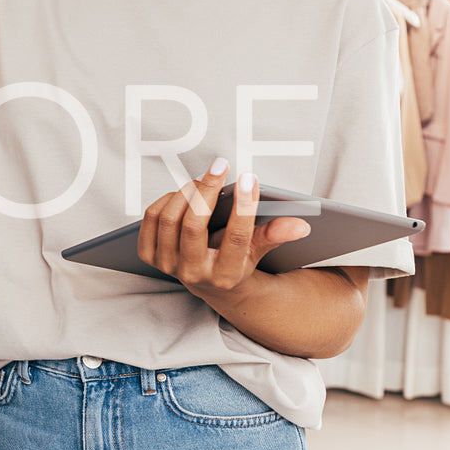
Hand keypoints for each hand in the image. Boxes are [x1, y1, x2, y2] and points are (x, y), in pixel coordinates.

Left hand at [138, 159, 310, 301]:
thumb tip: (301, 225)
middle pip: (193, 226)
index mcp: (225, 275)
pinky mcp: (149, 255)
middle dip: (207, 191)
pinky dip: (167, 200)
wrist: (208, 282)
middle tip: (221, 167)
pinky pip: (152, 219)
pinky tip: (184, 193)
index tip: (249, 178)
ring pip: (169, 219)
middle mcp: (193, 273)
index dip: (244, 207)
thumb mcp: (258, 252)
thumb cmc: (236, 260)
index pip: (236, 239)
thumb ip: (275, 236)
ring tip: (204, 180)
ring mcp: (168, 265)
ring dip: (186, 193)